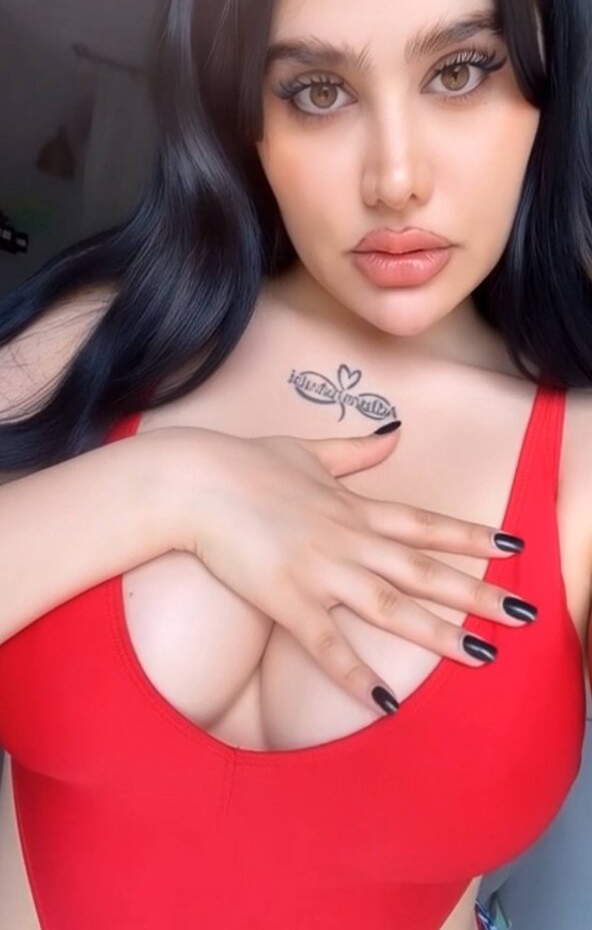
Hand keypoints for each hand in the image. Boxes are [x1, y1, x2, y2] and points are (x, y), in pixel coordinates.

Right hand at [172, 423, 531, 716]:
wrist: (194, 481)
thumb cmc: (245, 462)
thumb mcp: (308, 450)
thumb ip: (355, 450)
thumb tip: (394, 433)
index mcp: (353, 508)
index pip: (424, 525)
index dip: (470, 537)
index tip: (512, 546)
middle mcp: (349, 539)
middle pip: (424, 570)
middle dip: (478, 593)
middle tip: (523, 614)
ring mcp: (321, 570)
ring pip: (392, 607)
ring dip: (439, 634)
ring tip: (482, 656)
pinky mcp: (287, 598)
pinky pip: (326, 645)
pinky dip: (356, 675)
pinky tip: (384, 704)